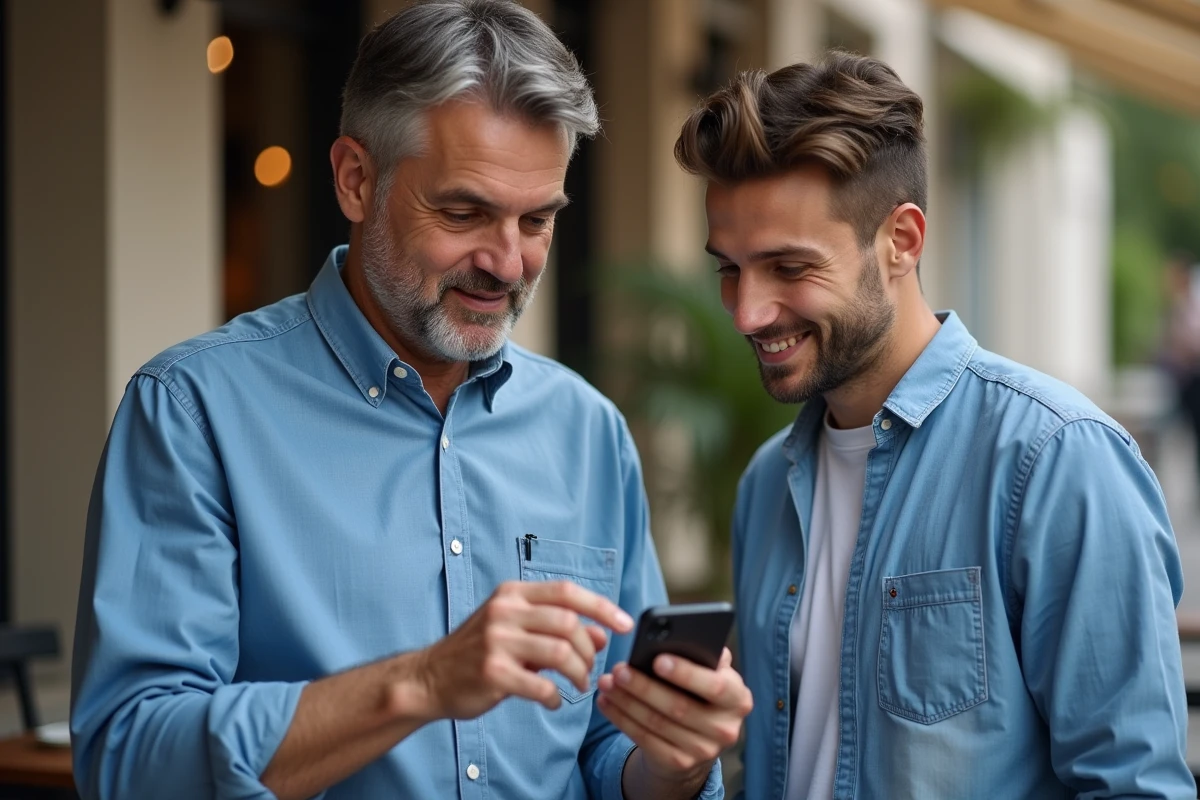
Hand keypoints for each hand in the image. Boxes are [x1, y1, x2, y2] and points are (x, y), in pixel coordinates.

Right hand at [411, 580, 633, 720]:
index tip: (624, 624)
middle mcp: (504, 611)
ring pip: (560, 652)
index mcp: (513, 593)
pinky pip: (541, 686)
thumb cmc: (478, 651)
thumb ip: (558, 629)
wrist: (429, 677)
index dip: (601, 606)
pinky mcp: (492, 673)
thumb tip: (601, 634)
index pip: (567, 591)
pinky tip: (554, 701)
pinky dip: (556, 697)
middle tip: (589, 668)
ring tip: (578, 685)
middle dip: (588, 649)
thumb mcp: (517, 629)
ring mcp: (496, 641)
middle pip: (568, 622)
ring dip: (579, 673)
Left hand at [596, 648, 751, 789]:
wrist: (697, 740)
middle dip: (644, 687)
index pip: (715, 686)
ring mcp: (703, 751)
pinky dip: (621, 719)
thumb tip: (680, 637)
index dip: (686, 673)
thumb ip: (703, 655)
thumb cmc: (700, 692)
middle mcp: (725, 728)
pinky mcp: (679, 764)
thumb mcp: (709, 674)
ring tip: (606, 683)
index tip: (657, 659)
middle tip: (618, 669)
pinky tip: (606, 702)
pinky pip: (644, 739)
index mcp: (737, 698)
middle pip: (679, 706)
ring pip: (657, 723)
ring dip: (626, 702)